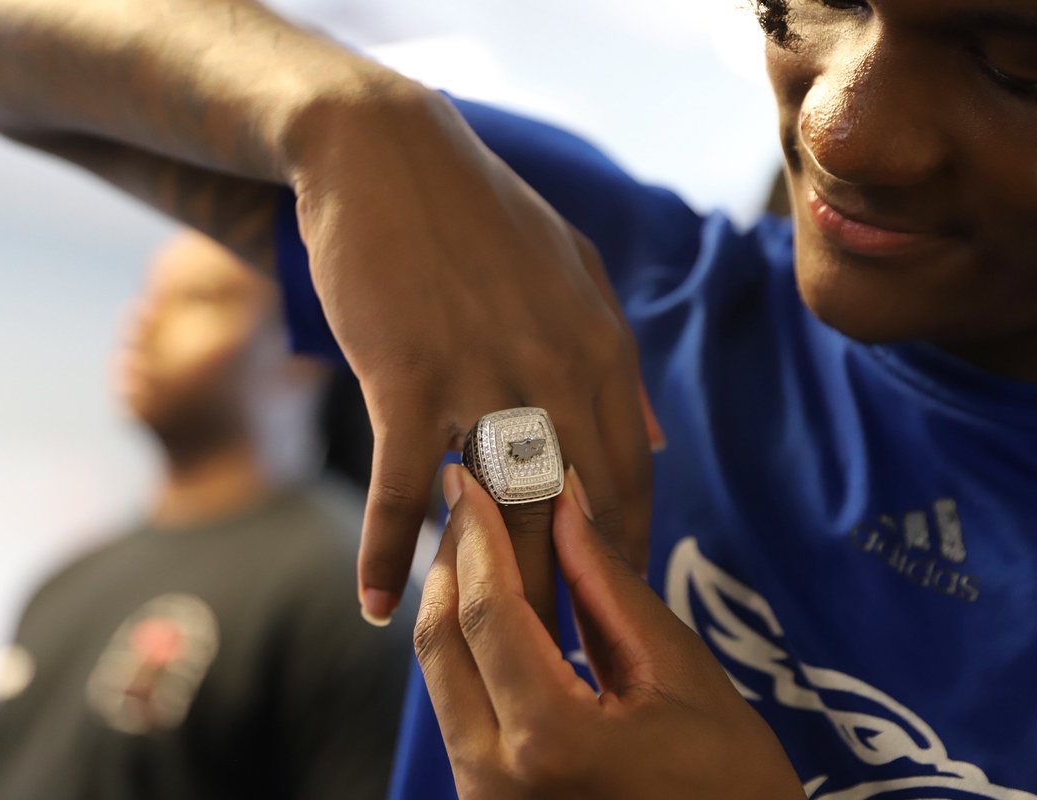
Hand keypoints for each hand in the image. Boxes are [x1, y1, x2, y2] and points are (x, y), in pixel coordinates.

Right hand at [286, 82, 662, 622]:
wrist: (386, 156)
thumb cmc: (480, 221)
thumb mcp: (575, 277)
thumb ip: (619, 367)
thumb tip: (657, 444)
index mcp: (600, 349)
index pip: (628, 480)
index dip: (623, 557)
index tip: (613, 612)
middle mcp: (555, 369)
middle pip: (576, 513)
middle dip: (576, 596)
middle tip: (570, 667)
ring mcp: (482, 375)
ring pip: (501, 513)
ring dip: (494, 594)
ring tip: (491, 659)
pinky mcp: (408, 377)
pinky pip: (404, 487)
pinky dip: (388, 552)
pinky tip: (379, 606)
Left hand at [413, 464, 804, 799]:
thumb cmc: (733, 788)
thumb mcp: (683, 677)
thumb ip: (611, 588)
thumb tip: (566, 503)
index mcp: (551, 741)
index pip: (490, 611)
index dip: (478, 534)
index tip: (469, 476)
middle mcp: (495, 778)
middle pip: (441, 643)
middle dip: (451, 559)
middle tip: (467, 498)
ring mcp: (483, 799)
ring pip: (440, 677)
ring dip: (454, 602)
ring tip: (479, 539)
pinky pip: (458, 709)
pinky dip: (468, 648)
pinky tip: (493, 606)